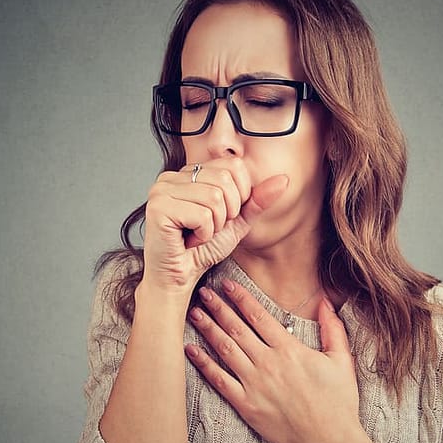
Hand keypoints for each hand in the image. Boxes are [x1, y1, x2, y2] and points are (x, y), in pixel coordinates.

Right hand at [142, 158, 288, 290]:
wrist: (179, 278)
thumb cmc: (203, 249)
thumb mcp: (238, 221)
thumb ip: (257, 200)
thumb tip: (284, 179)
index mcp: (189, 172)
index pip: (232, 165)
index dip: (239, 195)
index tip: (222, 216)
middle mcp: (171, 176)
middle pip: (224, 179)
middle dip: (227, 212)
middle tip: (208, 228)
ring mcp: (161, 190)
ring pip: (214, 197)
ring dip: (215, 225)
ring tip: (198, 235)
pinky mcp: (158, 207)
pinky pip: (201, 215)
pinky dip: (203, 234)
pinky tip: (188, 241)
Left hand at [185, 279, 362, 442]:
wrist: (330, 441)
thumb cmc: (338, 402)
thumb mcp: (341, 361)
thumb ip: (333, 329)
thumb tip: (325, 302)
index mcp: (290, 350)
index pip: (259, 316)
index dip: (241, 298)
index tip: (227, 285)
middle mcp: (269, 363)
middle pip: (237, 328)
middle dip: (218, 307)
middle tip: (203, 292)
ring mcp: (255, 384)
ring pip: (225, 349)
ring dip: (208, 329)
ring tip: (194, 313)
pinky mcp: (247, 406)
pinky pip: (219, 381)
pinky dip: (203, 364)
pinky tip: (191, 350)